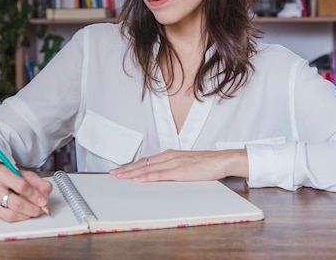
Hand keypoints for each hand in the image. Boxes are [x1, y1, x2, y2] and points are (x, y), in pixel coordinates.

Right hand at [0, 160, 52, 221]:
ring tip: (32, 212)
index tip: (43, 200)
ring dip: (25, 216)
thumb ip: (37, 182)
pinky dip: (16, 217)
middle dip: (31, 209)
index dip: (34, 195)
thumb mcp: (21, 173)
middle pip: (14, 203)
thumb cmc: (4, 175)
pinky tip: (21, 212)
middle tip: (40, 209)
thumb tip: (46, 195)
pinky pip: (3, 218)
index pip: (20, 185)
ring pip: (9, 215)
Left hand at [109, 149, 248, 181]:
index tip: (120, 169)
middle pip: (143, 163)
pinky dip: (147, 177)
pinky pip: (159, 175)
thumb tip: (163, 176)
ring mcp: (173, 163)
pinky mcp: (179, 171)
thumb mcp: (186, 165)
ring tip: (119, 177)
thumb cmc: (207, 164)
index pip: (147, 161)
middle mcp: (169, 157)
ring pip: (147, 168)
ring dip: (132, 173)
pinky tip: (138, 180)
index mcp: (170, 155)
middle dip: (126, 169)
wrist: (222, 160)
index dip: (132, 166)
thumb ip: (174, 169)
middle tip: (113, 173)